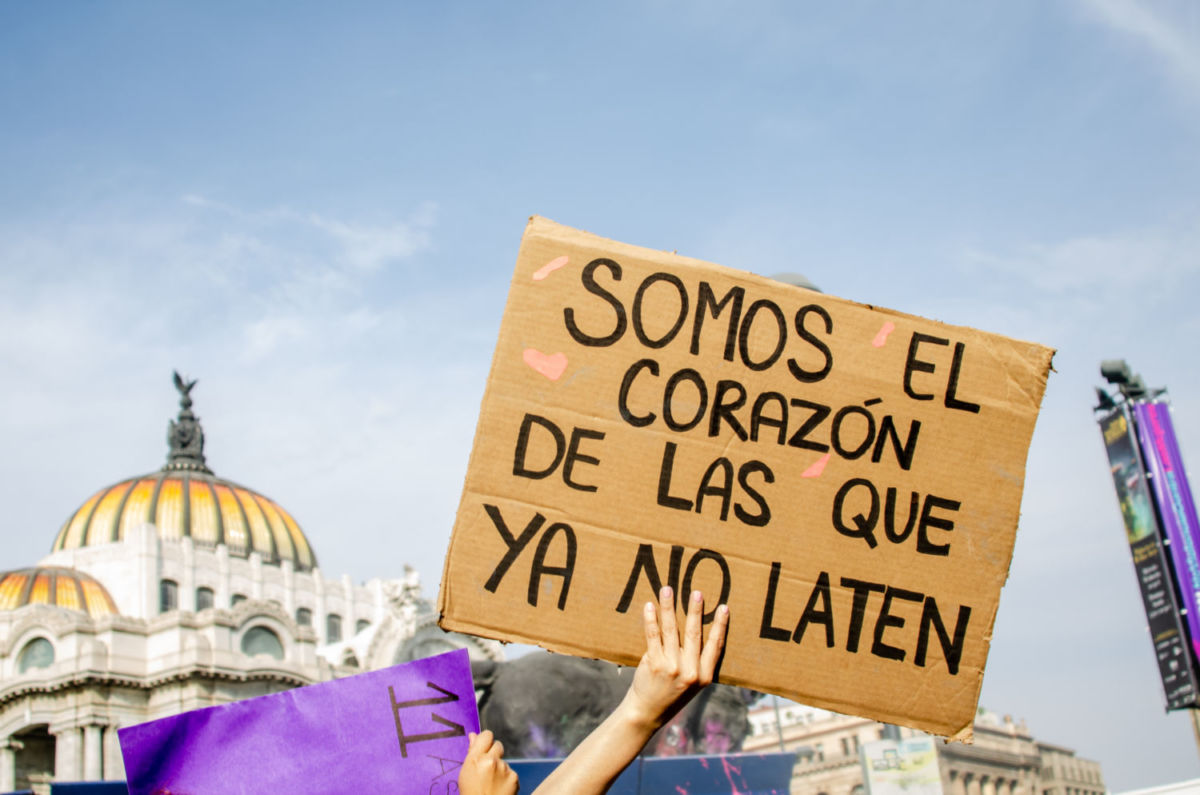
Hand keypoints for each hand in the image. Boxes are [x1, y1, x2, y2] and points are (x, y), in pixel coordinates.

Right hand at [459, 730, 517, 794]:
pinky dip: (506, 779)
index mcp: (476, 759)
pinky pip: (510, 772)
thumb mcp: (466, 773)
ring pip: (503, 761)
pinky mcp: (514, 777)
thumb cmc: (471, 793)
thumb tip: (473, 735)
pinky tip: (499, 788)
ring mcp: (504, 769)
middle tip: (487, 767)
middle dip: (494, 753)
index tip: (484, 746)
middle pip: (498, 745)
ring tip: (491, 783)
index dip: (486, 740)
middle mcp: (491, 761)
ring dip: (499, 768)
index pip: (486, 735)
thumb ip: (472, 752)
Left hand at [620, 586, 728, 732]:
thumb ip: (697, 663)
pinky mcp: (654, 663)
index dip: (720, 625)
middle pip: (694, 633)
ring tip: (667, 590)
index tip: (724, 607)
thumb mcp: (693, 684)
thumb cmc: (671, 695)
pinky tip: (649, 607)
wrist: (648, 712)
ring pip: (672, 630)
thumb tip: (698, 630)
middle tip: (696, 592)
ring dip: (669, 607)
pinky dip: (651, 619)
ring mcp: (672, 667)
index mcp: (705, 676)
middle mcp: (691, 671)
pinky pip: (653, 635)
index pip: (716, 645)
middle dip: (695, 610)